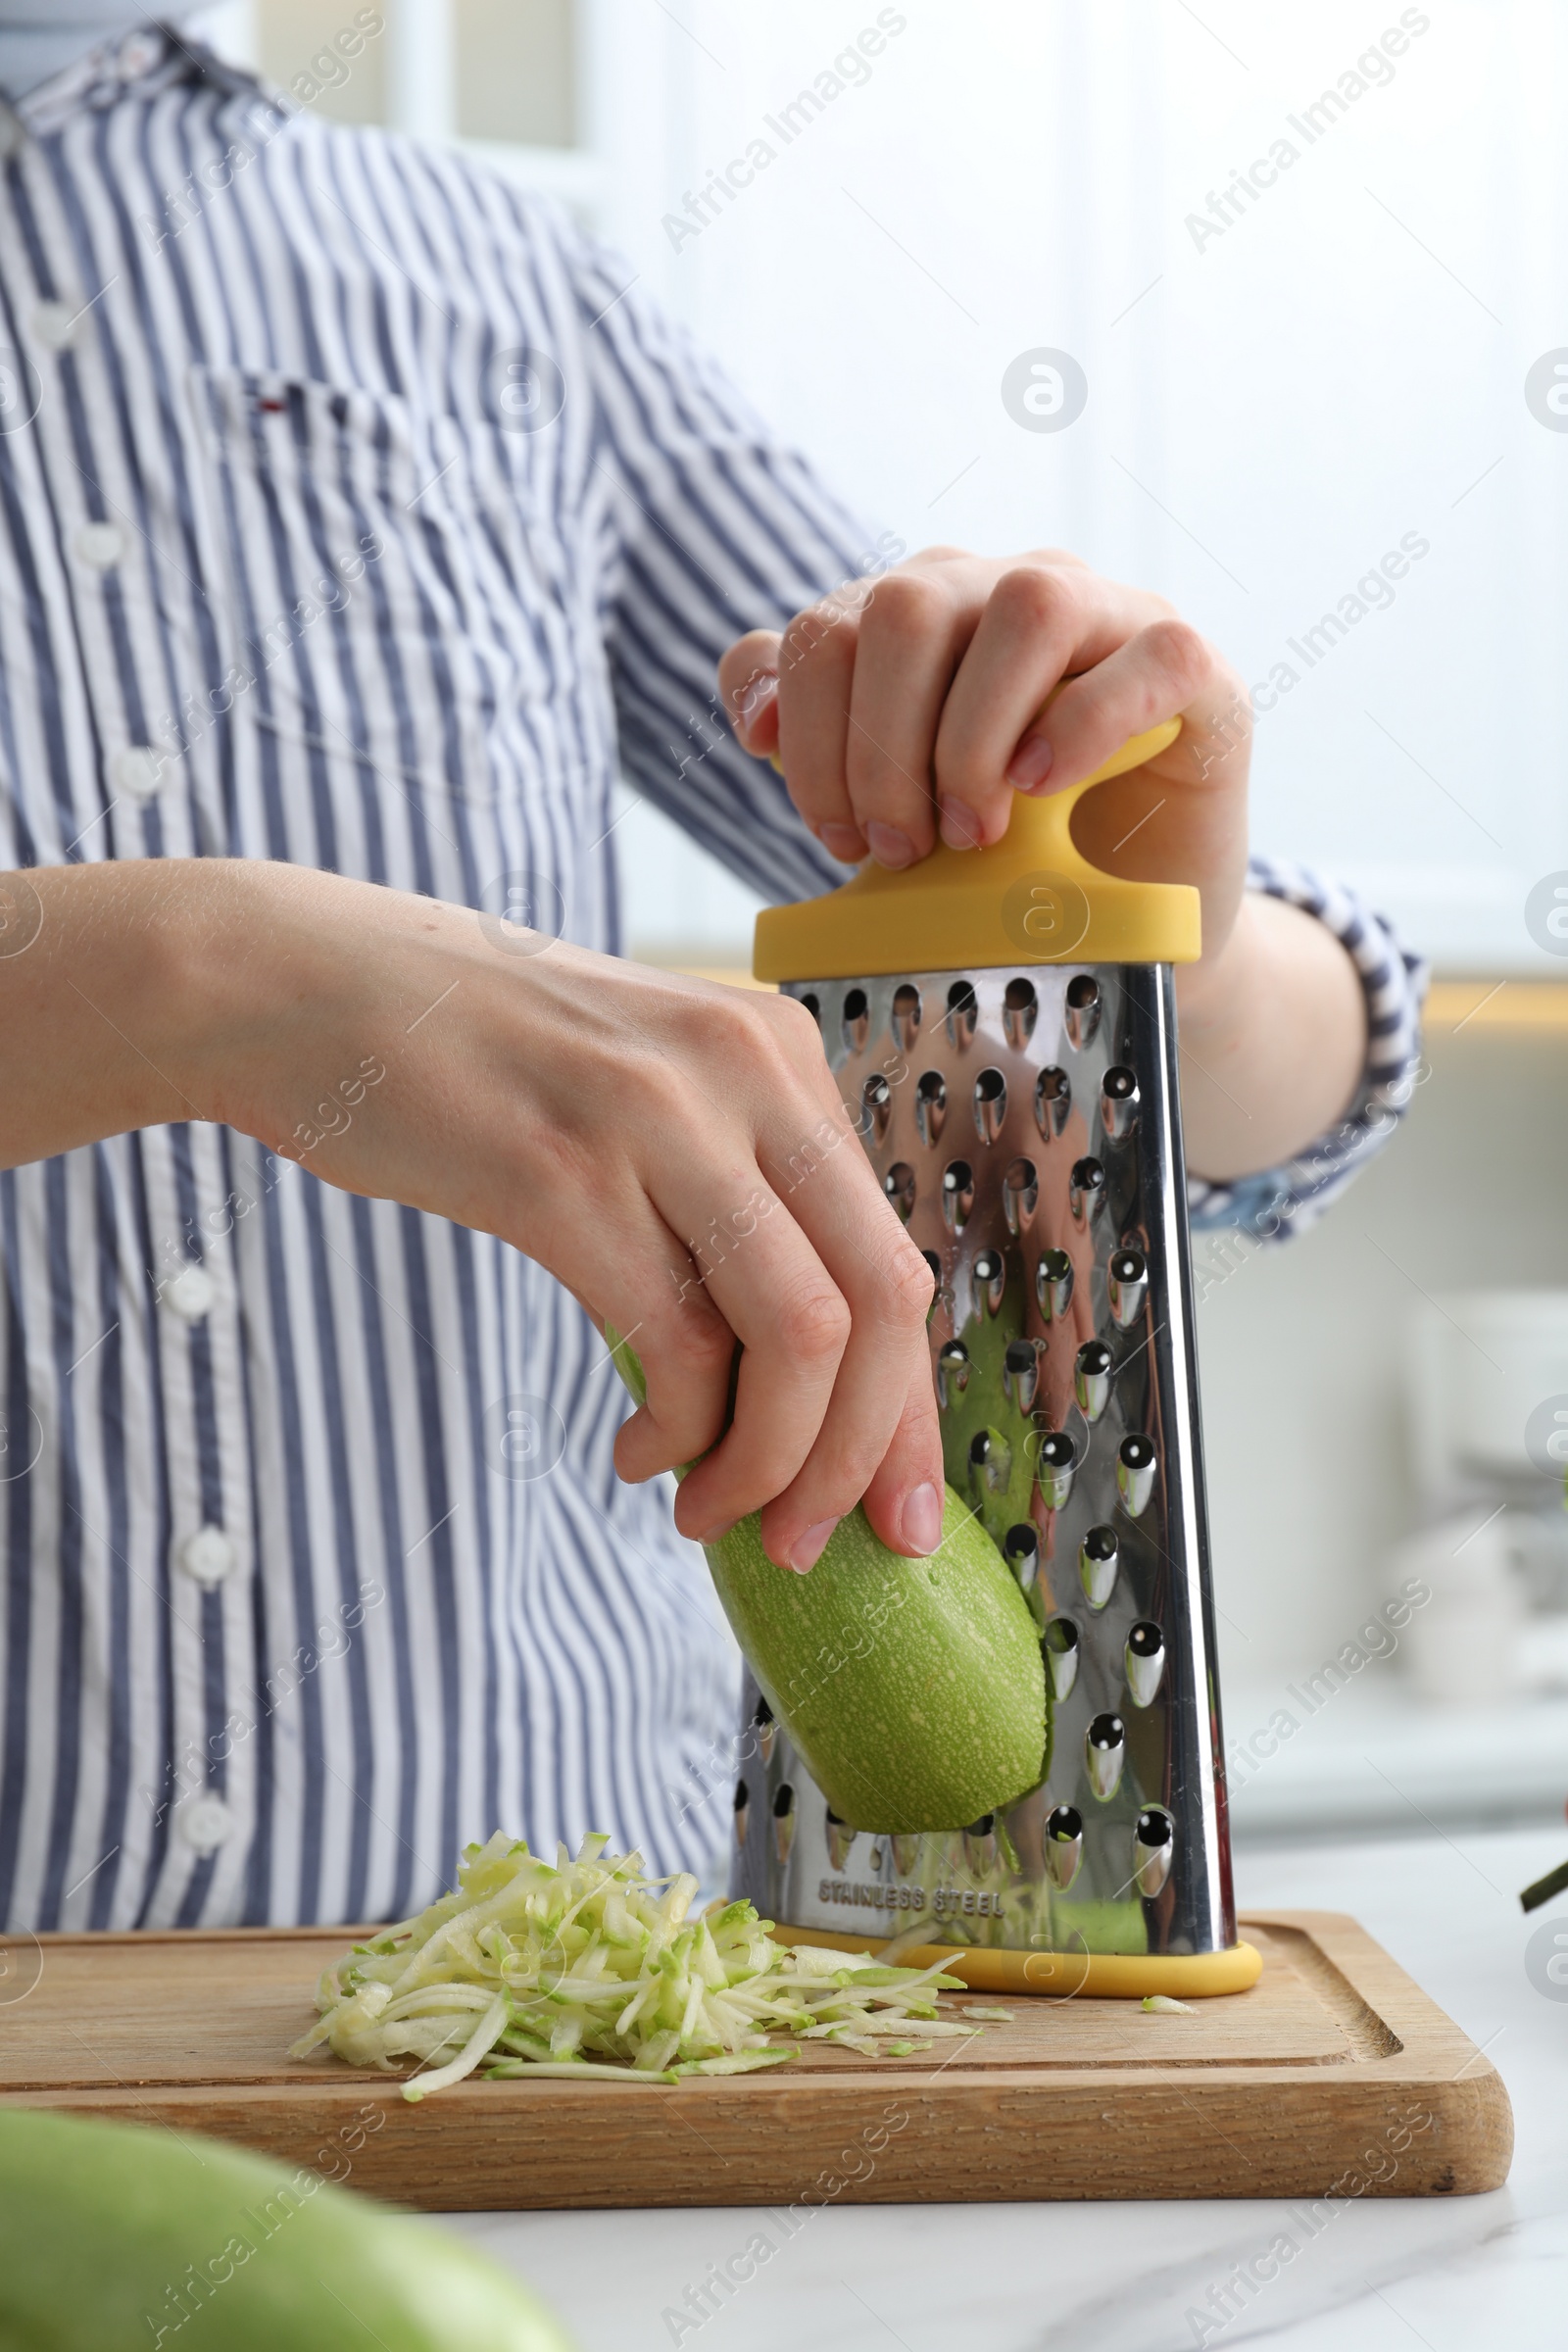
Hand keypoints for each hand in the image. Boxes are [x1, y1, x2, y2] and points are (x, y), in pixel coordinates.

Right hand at [179, 866, 941, 1573]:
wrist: (301, 986)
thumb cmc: (464, 1059)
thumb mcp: (639, 1091)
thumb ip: (726, 1197)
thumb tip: (797, 1379)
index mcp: (776, 1053)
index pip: (894, 1254)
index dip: (908, 1404)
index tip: (900, 1508)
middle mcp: (744, 1071)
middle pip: (879, 1300)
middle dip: (862, 1453)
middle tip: (819, 1538)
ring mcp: (658, 1116)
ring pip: (798, 1334)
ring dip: (772, 1462)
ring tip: (714, 1511)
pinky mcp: (563, 1174)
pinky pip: (678, 1345)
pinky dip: (679, 1432)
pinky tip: (640, 1453)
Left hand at [719, 548, 1365, 1178]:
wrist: (1134, 908)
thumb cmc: (1008, 845)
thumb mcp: (897, 803)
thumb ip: (812, 740)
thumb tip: (755, 718)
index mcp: (923, 612)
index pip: (827, 629)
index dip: (811, 739)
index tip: (837, 834)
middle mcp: (1005, 589)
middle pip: (908, 608)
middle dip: (883, 748)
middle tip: (903, 846)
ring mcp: (1106, 613)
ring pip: (1024, 607)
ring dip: (974, 736)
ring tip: (974, 828)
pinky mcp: (1188, 662)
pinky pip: (1146, 655)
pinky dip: (1080, 726)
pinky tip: (1043, 787)